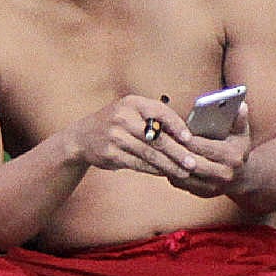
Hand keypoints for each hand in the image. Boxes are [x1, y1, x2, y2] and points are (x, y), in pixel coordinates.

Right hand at [66, 94, 217, 185]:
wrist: (81, 137)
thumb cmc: (115, 124)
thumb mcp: (131, 111)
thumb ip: (154, 118)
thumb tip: (185, 135)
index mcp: (132, 103)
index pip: (160, 112)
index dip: (177, 126)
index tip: (189, 139)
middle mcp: (123, 118)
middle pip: (157, 137)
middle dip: (178, 152)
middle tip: (193, 162)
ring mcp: (116, 136)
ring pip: (149, 153)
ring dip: (169, 165)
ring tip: (184, 171)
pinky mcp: (111, 154)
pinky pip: (138, 163)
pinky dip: (154, 169)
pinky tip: (166, 173)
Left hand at [165, 117, 254, 199]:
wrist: (240, 176)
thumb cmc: (237, 148)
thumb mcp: (241, 132)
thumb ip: (239, 118)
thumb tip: (241, 105)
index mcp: (233, 157)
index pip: (206, 147)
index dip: (190, 139)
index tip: (176, 130)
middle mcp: (224, 174)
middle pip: (193, 162)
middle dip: (177, 151)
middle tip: (162, 139)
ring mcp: (212, 187)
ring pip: (183, 173)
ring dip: (170, 161)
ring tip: (160, 148)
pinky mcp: (201, 193)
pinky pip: (179, 181)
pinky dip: (169, 170)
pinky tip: (162, 158)